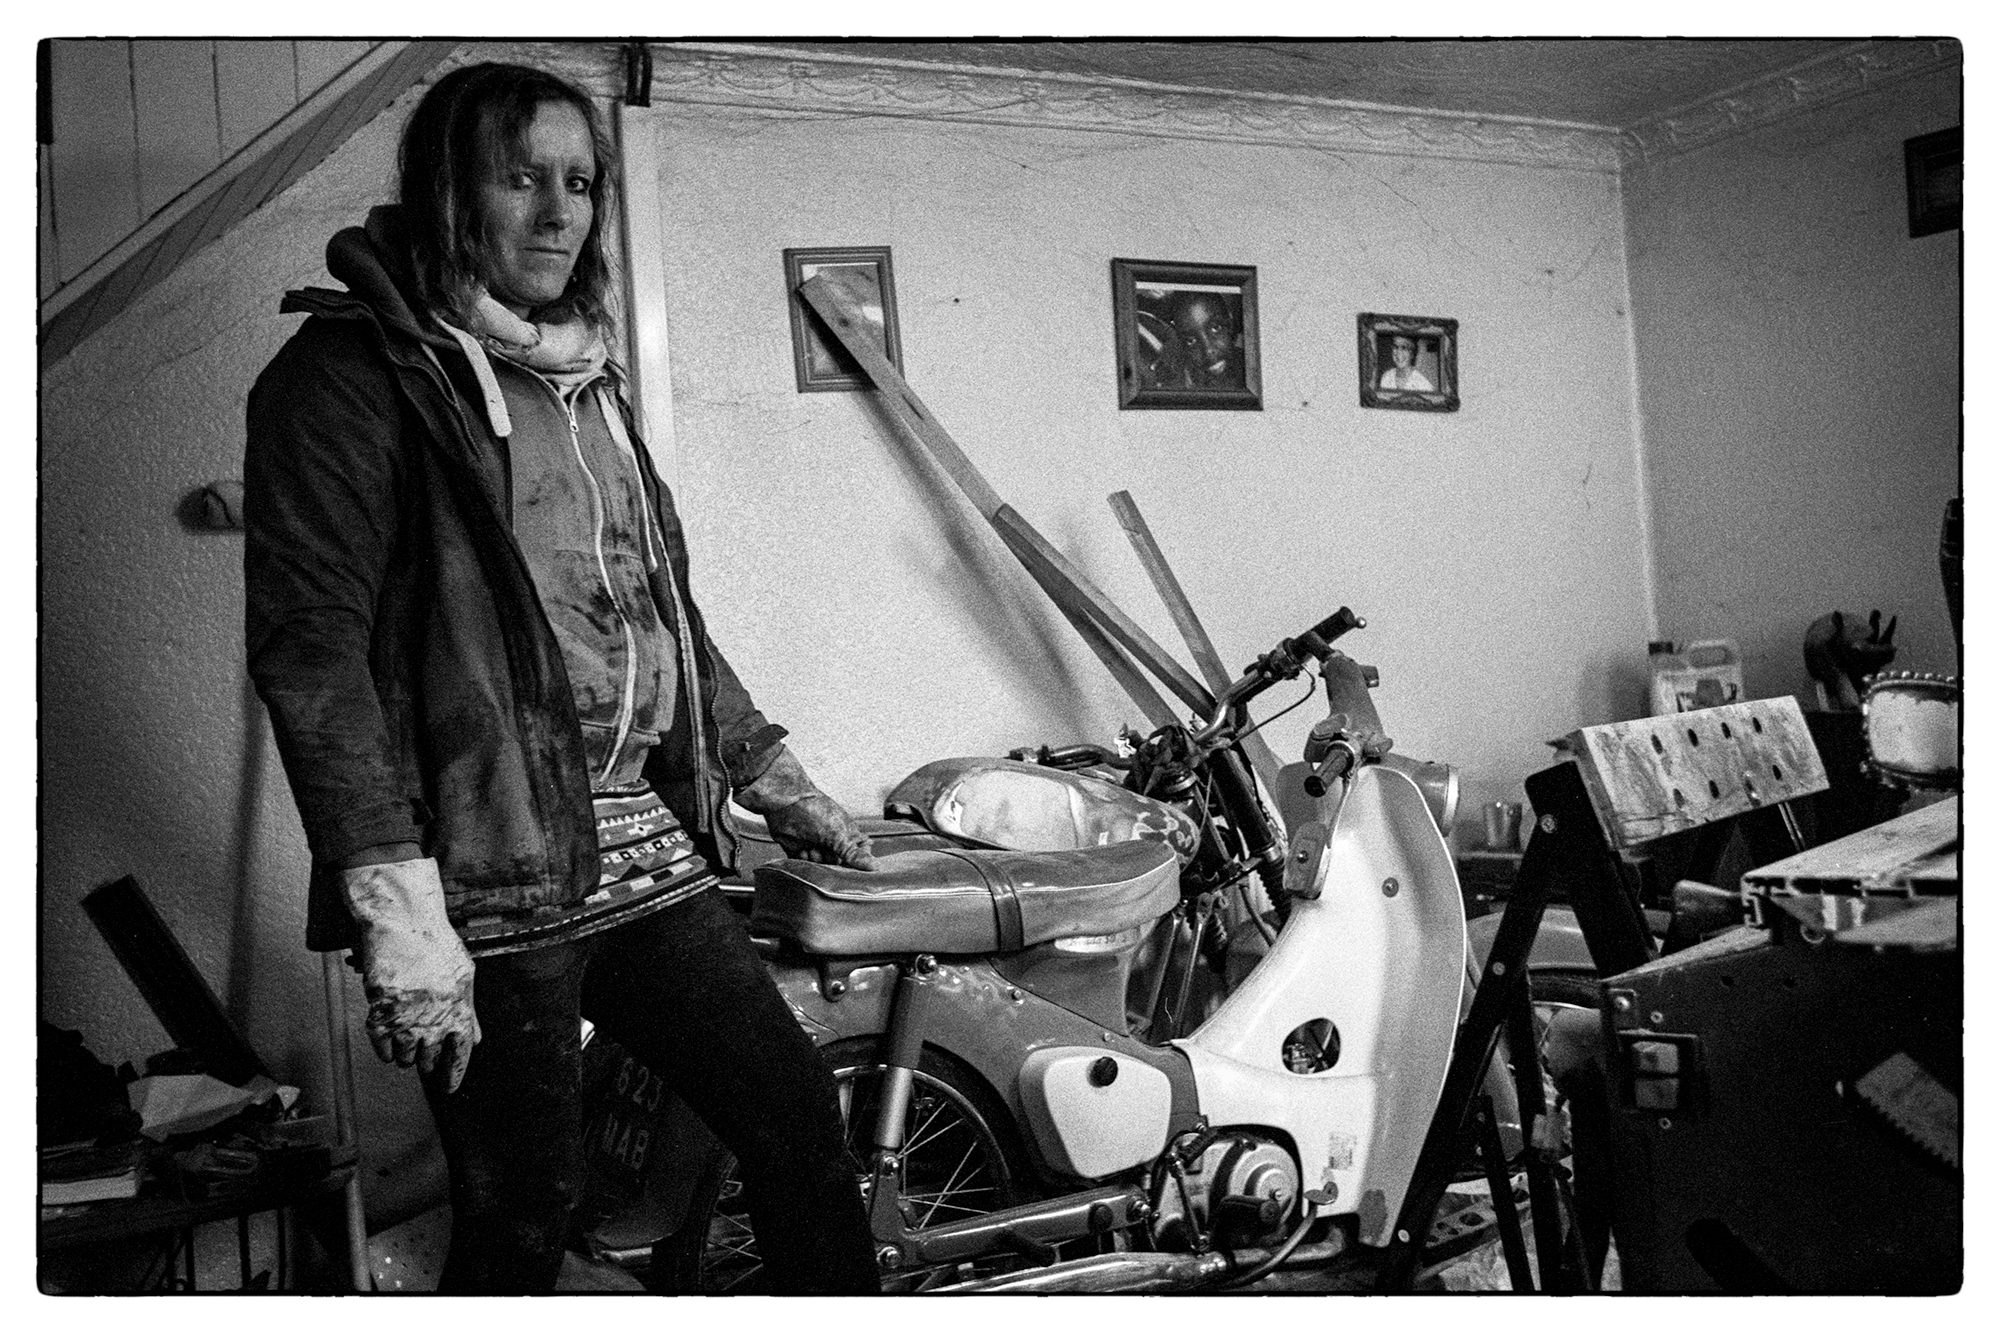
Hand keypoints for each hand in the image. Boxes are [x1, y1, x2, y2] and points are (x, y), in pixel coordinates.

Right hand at [339, 857, 480, 1091]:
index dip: (454, 1076)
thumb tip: (476, 1040)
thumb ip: (470, 1012)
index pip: (460, 1055)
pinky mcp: (380, 1013)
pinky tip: (389, 1042)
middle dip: (429, 1061)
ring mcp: (406, 1018)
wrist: (403, 923)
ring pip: (405, 1058)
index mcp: (460, 1010)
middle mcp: (435, 1019)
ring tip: (407, 1041)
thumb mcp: (464, 977)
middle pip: (430, 1060)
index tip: (448, 1089)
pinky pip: (382, 1048)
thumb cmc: (436, 946)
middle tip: (424, 1054)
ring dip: (406, 1056)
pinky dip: (385, 1049)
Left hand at [737, 747, 877, 869]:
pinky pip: (804, 866)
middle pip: (838, 866)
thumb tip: (875, 867)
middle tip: (826, 853)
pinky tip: (802, 849)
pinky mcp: (800, 851)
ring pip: (821, 867)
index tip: (848, 866)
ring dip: (816, 860)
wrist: (786, 803)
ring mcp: (817, 847)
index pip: (858, 858)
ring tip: (812, 848)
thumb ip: (854, 854)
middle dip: (831, 863)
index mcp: (848, 836)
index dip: (854, 864)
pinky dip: (803, 861)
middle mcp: (833, 843)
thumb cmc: (816, 811)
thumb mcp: (838, 835)